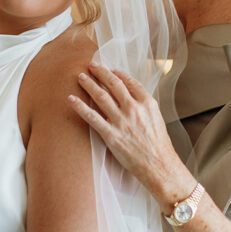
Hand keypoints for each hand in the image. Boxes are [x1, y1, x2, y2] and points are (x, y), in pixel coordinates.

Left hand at [68, 64, 191, 204]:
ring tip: (80, 77)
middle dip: (101, 73)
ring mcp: (122, 121)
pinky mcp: (111, 135)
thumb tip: (133, 97)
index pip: (130, 82)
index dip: (118, 74)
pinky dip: (80, 106)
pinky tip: (71, 99)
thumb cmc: (159, 146)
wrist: (159, 166)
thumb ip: (144, 106)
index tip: (110, 70)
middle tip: (91, 65)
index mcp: (147, 103)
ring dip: (89, 84)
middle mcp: (134, 109)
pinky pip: (92, 117)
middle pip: (114, 84)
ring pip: (101, 96)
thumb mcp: (157, 119)